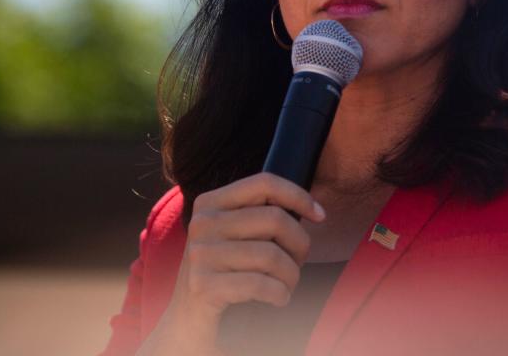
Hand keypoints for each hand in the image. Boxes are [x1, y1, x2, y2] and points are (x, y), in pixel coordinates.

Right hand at [136, 172, 325, 354]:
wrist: (187, 324)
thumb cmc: (224, 276)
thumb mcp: (234, 236)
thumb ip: (259, 217)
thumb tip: (312, 209)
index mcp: (210, 203)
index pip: (264, 182)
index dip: (299, 196)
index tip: (320, 215)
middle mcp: (202, 223)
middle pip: (275, 219)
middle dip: (300, 244)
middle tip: (298, 263)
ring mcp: (200, 254)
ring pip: (272, 255)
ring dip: (291, 275)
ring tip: (288, 284)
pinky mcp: (203, 286)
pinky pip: (261, 284)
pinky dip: (280, 294)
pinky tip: (278, 298)